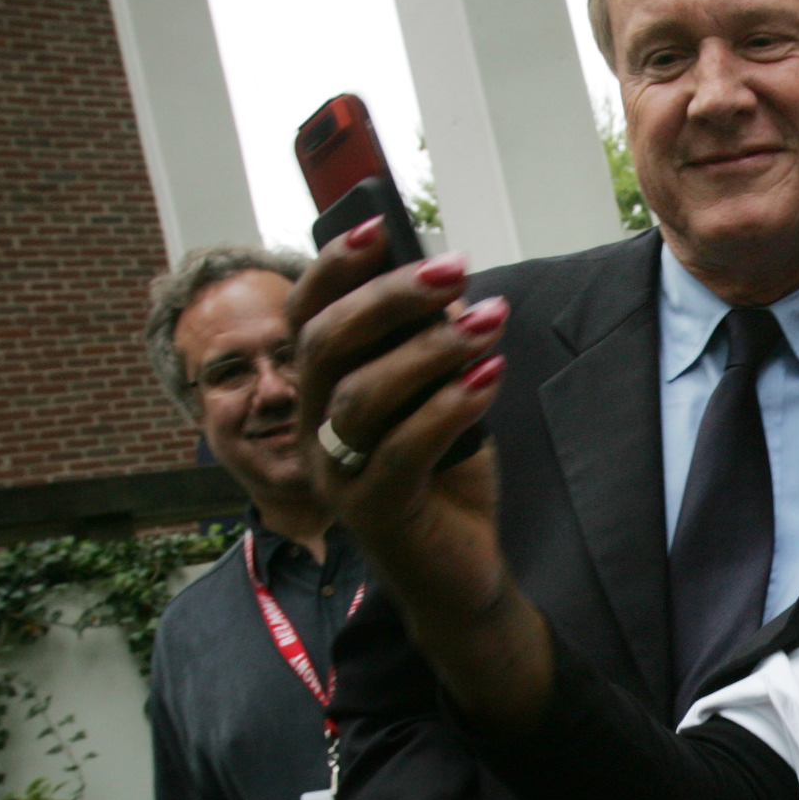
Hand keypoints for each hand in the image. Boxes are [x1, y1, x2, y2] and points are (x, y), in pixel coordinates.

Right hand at [286, 219, 508, 582]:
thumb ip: (431, 351)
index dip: (333, 269)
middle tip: (456, 269)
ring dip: (429, 350)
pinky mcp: (372, 512)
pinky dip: (448, 407)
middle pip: (327, 345)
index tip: (378, 227)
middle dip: (390, 297)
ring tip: (489, 323)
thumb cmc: (445, 477)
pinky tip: (490, 378)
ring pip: (361, 395)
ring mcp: (336, 473)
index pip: (307, 317)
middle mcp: (314, 427)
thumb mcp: (439, 399)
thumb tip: (450, 292)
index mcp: (322, 391)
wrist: (459, 572)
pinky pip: (401, 450)